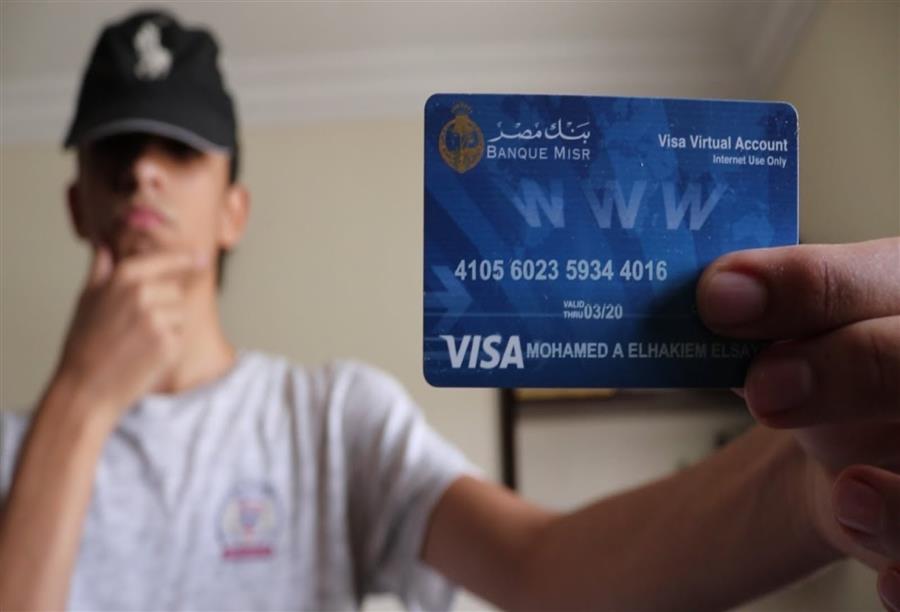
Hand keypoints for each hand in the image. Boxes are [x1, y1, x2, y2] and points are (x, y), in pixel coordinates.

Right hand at [53, 245, 207, 422]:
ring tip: (139, 341)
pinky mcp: (169, 343)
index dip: (185, 258)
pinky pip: (181, 334)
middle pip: (175, 289)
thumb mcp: (87, 300)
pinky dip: (169, 344)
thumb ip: (101, 270)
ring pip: (181, 312)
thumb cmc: (85, 344)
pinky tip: (146, 354)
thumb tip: (105, 245)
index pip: (165, 260)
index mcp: (123, 278)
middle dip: (163, 305)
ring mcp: (157, 319)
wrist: (86, 388)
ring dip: (168, 325)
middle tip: (135, 327)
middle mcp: (142, 294)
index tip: (202, 256)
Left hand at [697, 237, 899, 609]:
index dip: (808, 285)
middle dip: (853, 369)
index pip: (878, 278)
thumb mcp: (799, 327)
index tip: (719, 299)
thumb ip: (770, 311)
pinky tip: (890, 585)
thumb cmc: (830, 360)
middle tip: (765, 388)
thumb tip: (718, 295)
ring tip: (851, 494)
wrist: (859, 430)